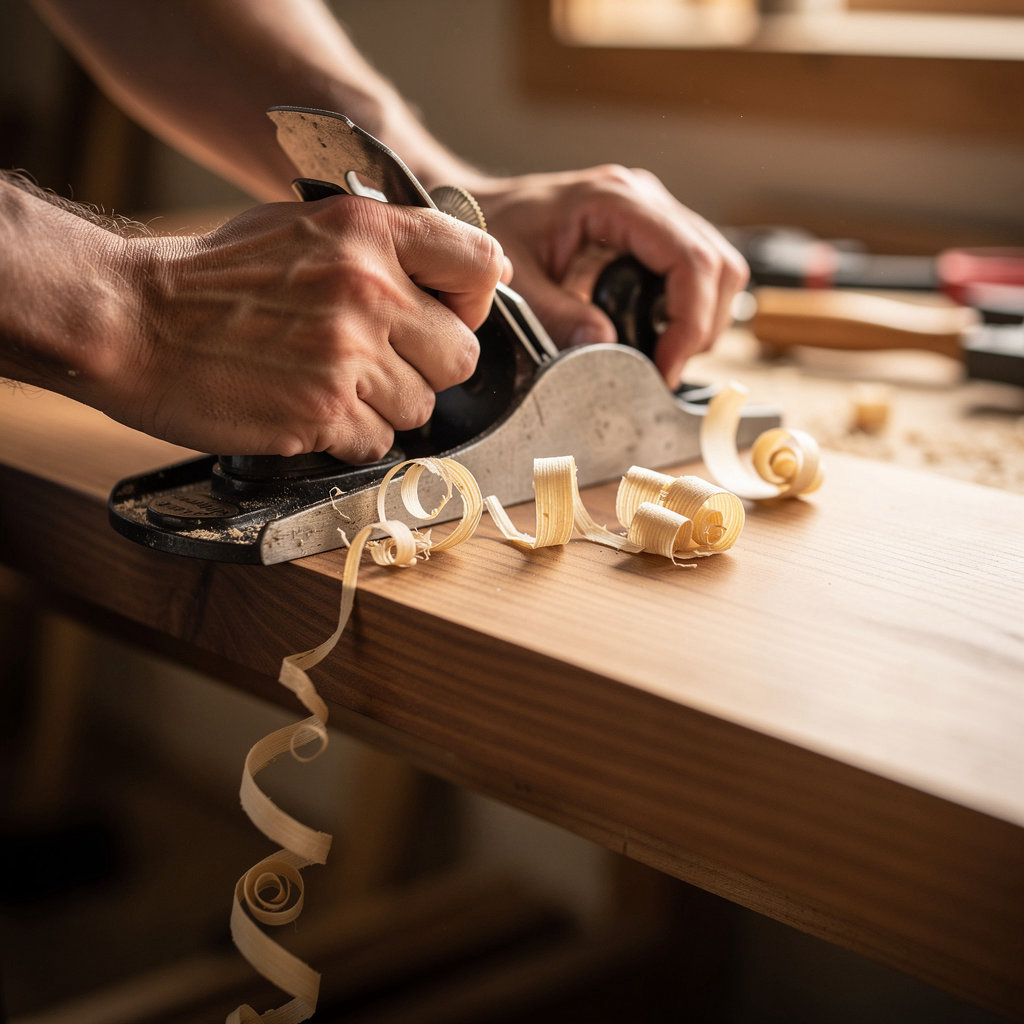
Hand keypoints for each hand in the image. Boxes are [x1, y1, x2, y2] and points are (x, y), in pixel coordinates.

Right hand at [114, 196, 506, 461]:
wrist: (132, 319)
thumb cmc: (216, 277)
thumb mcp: (305, 225)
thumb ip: (385, 246)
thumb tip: (473, 273)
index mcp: (368, 232)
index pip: (483, 263)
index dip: (474, 299)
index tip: (450, 314)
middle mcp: (368, 290)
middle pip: (461, 355)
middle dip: (427, 369)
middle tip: (381, 363)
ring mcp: (347, 356)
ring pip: (421, 408)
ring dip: (385, 408)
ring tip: (330, 385)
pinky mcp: (322, 413)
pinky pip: (377, 443)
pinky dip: (350, 438)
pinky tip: (308, 411)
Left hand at [467, 165, 747, 386]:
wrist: (483, 211)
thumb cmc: (492, 232)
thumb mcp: (513, 278)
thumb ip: (553, 313)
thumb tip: (601, 345)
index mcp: (614, 200)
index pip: (689, 258)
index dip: (690, 321)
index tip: (666, 367)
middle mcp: (645, 201)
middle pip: (718, 265)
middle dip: (701, 327)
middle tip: (664, 369)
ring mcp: (655, 215)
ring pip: (718, 270)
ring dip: (700, 322)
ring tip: (660, 357)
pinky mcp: (654, 236)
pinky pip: (697, 274)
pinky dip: (689, 312)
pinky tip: (656, 337)